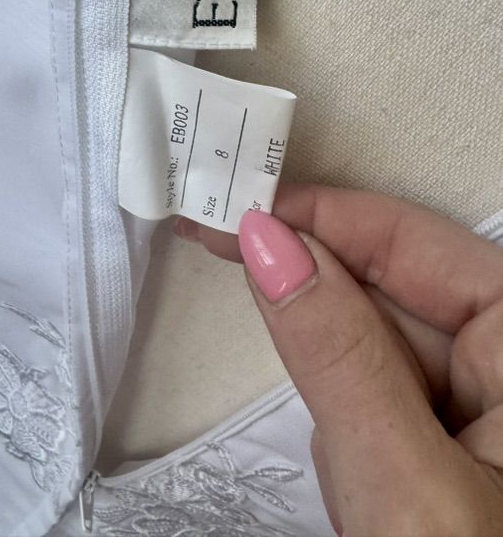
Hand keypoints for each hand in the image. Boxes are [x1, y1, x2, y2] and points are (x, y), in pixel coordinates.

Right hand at [172, 185, 502, 535]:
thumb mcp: (407, 484)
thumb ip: (338, 359)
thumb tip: (271, 247)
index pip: (414, 243)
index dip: (321, 218)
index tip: (239, 210)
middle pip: (395, 293)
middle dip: (323, 307)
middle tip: (222, 252)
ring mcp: (488, 410)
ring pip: (382, 352)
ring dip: (341, 391)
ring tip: (345, 453)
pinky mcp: (461, 451)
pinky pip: (387, 403)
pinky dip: (355, 431)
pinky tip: (364, 489)